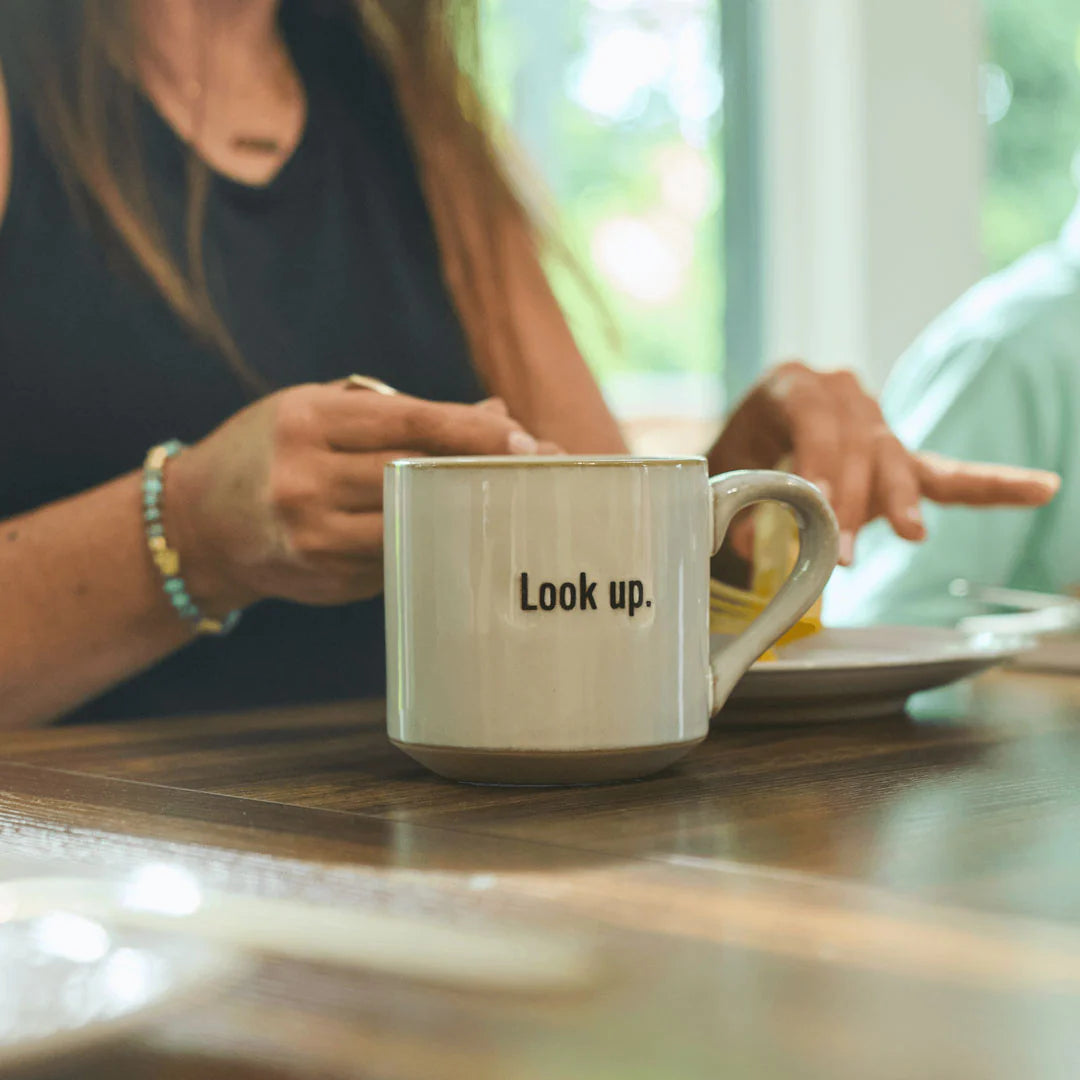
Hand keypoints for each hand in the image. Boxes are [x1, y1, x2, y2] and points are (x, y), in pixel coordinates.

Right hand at [167, 383, 544, 608]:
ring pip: (414, 524)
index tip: (524, 440)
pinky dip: (435, 542)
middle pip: (417, 474)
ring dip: (468, 512)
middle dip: (482, 471)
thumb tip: (498, 413)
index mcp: (306, 422)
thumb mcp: (322, 410)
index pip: (408, 422)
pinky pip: (398, 557)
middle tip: (540, 470)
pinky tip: (467, 533)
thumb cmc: (272, 448)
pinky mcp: (325, 579)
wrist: (198, 523)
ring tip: (514, 501)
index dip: (472, 432)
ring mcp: (312, 536)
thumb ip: (405, 413)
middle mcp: (303, 479)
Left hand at [709, 361, 1059, 563]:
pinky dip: (990, 485)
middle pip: (857, 443)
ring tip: (905, 532)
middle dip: (851, 500)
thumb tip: (746, 541)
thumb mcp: (726, 470)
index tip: (819, 504)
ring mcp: (873, 422)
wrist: (749, 446)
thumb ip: (735, 503)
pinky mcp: (898, 457)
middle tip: (841, 552)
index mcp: (791, 386)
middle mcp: (838, 391)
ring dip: (896, 501)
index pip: (814, 420)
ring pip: (895, 459)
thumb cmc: (737, 457)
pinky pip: (945, 472)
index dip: (819, 462)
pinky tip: (1040, 488)